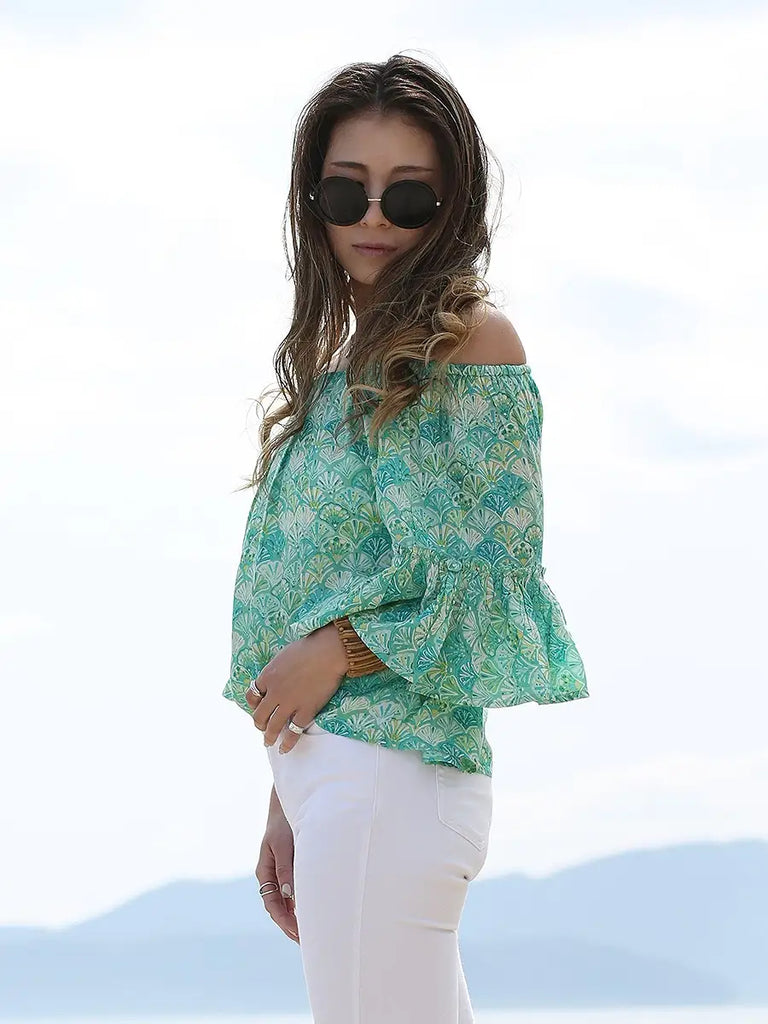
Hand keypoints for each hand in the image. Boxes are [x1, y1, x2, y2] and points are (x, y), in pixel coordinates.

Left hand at [245, 622, 347, 752]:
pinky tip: (285, 749)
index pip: (252, 695)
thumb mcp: (284, 655)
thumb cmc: (309, 647)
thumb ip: (278, 668)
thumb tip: (280, 674)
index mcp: (267, 676)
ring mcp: (289, 703)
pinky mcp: (306, 710)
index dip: (254, 703)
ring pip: (273, 726)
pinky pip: (294, 731)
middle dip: (259, 723)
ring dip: (269, 737)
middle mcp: (274, 692)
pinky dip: (288, 743)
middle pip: (259, 714)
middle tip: (262, 728)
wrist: (327, 651)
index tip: (258, 706)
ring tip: (268, 742)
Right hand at [257, 796, 299, 943]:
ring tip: (309, 934)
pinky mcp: (288, 868)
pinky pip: (290, 892)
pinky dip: (298, 905)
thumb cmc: (284, 823)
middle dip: (289, 925)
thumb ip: (286, 869)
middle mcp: (270, 875)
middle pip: (277, 908)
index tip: (297, 933)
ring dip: (294, 917)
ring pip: (284, 902)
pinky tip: (309, 913)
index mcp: (264, 871)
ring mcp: (278, 872)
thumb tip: (289, 896)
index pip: (272, 904)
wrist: (287, 804)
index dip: (284, 921)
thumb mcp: (284, 845)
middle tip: (305, 943)